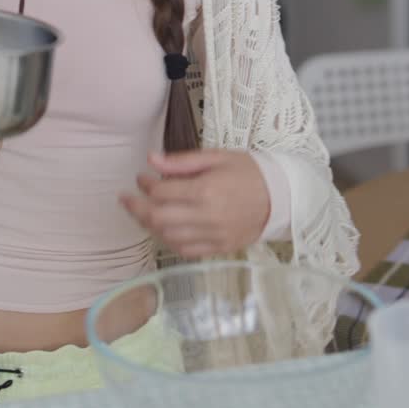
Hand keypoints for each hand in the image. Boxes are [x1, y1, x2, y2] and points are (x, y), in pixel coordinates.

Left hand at [121, 149, 270, 259]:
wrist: (282, 197)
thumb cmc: (250, 172)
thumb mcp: (217, 157)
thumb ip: (182, 161)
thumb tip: (151, 160)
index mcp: (206, 190)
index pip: (161, 192)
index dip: (144, 185)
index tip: (141, 178)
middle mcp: (207, 216)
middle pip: (157, 218)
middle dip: (135, 208)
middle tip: (126, 199)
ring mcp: (213, 236)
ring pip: (167, 236)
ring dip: (149, 225)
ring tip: (141, 213)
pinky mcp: (219, 249)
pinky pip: (184, 250)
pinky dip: (168, 241)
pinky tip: (163, 230)